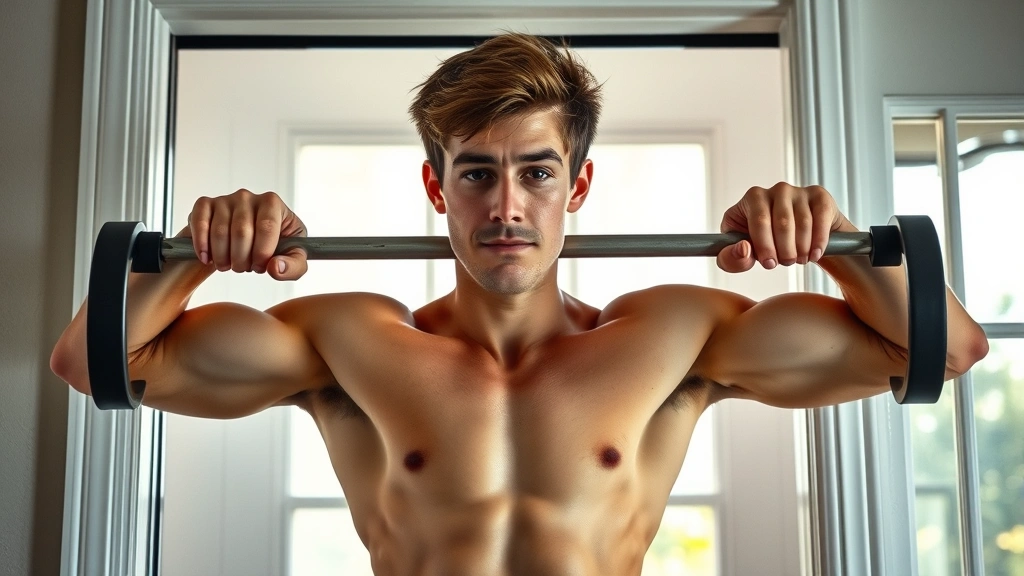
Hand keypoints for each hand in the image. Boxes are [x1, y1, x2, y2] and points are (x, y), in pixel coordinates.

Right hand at [184, 189, 307, 280]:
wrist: (250, 241)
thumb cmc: (275, 246)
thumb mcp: (293, 259)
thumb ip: (293, 267)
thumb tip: (275, 267)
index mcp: (272, 204)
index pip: (266, 228)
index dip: (261, 253)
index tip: (260, 266)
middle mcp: (248, 197)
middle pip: (241, 232)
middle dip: (241, 259)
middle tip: (244, 267)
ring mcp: (225, 199)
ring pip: (219, 232)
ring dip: (222, 257)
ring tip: (228, 264)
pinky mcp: (205, 205)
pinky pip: (199, 224)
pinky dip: (202, 245)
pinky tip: (207, 258)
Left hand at [716, 182, 846, 272]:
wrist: (795, 234)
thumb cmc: (765, 242)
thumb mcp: (742, 253)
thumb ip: (731, 258)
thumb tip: (743, 249)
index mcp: (752, 198)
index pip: (759, 221)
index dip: (765, 246)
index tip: (769, 264)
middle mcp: (776, 190)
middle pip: (783, 223)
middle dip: (785, 250)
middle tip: (786, 262)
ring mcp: (799, 191)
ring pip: (803, 223)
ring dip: (802, 248)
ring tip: (799, 259)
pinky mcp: (818, 196)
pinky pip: (821, 218)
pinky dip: (819, 241)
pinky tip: (814, 254)